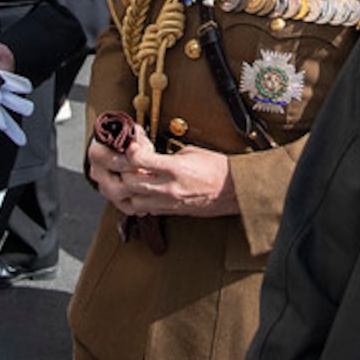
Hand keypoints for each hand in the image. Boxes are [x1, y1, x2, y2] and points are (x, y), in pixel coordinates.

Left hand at [88, 127, 237, 217]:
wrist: (235, 190)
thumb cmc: (217, 169)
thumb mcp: (191, 152)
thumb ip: (167, 156)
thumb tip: (150, 156)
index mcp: (175, 168)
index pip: (139, 160)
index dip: (130, 152)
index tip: (131, 147)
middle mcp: (170, 187)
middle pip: (131, 182)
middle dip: (124, 172)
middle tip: (127, 164)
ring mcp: (170, 202)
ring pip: (134, 201)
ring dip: (130, 191)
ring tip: (133, 181)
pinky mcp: (173, 212)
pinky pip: (147, 211)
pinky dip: (140, 202)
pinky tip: (143, 193)